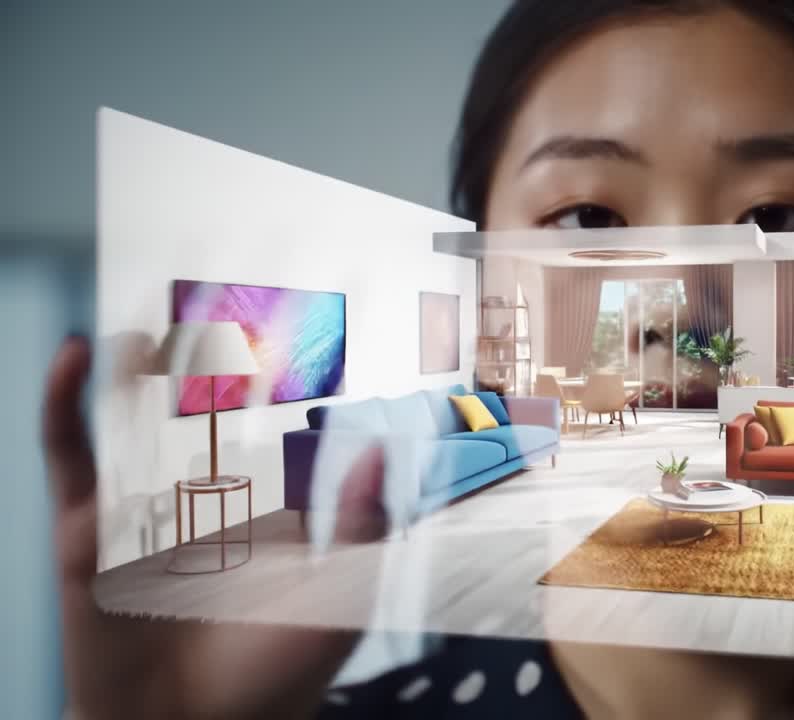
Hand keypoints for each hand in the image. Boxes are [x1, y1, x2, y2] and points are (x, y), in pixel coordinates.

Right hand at [46, 337, 386, 719]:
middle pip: (194, 416)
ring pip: (131, 426)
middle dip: (205, 360)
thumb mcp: (339, 594)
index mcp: (258, 510)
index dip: (277, 379)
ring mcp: (138, 514)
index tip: (298, 325)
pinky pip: (71, 463)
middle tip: (224, 302)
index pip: (264, 428)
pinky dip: (65, 407)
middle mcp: (196, 503)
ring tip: (157, 313)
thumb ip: (363, 523)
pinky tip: (81, 356)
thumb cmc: (275, 674)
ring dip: (139, 369)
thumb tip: (384, 447)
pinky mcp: (87, 536)